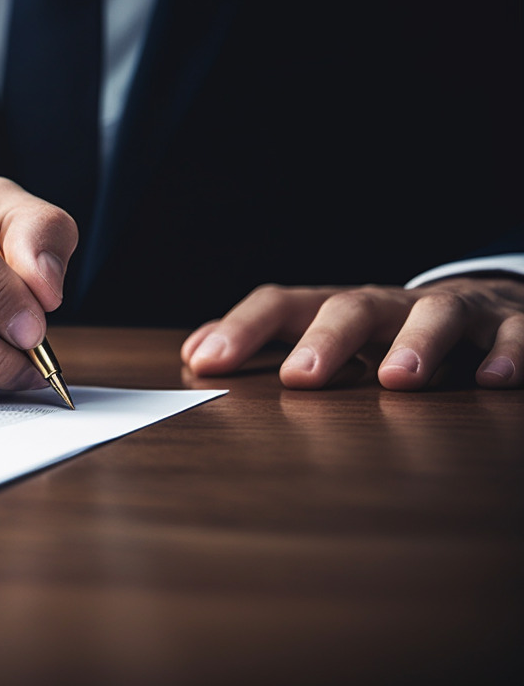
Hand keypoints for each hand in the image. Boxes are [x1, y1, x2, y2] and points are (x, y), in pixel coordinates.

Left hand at [181, 277, 523, 388]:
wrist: (486, 306)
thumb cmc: (389, 330)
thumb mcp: (330, 332)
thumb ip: (265, 340)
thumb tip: (193, 351)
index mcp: (339, 306)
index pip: (281, 305)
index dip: (242, 330)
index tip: (205, 364)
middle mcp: (391, 304)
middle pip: (352, 308)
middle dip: (326, 340)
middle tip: (298, 378)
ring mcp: (452, 313)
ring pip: (436, 316)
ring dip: (418, 344)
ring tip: (400, 379)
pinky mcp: (509, 325)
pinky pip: (514, 334)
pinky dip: (506, 354)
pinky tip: (491, 381)